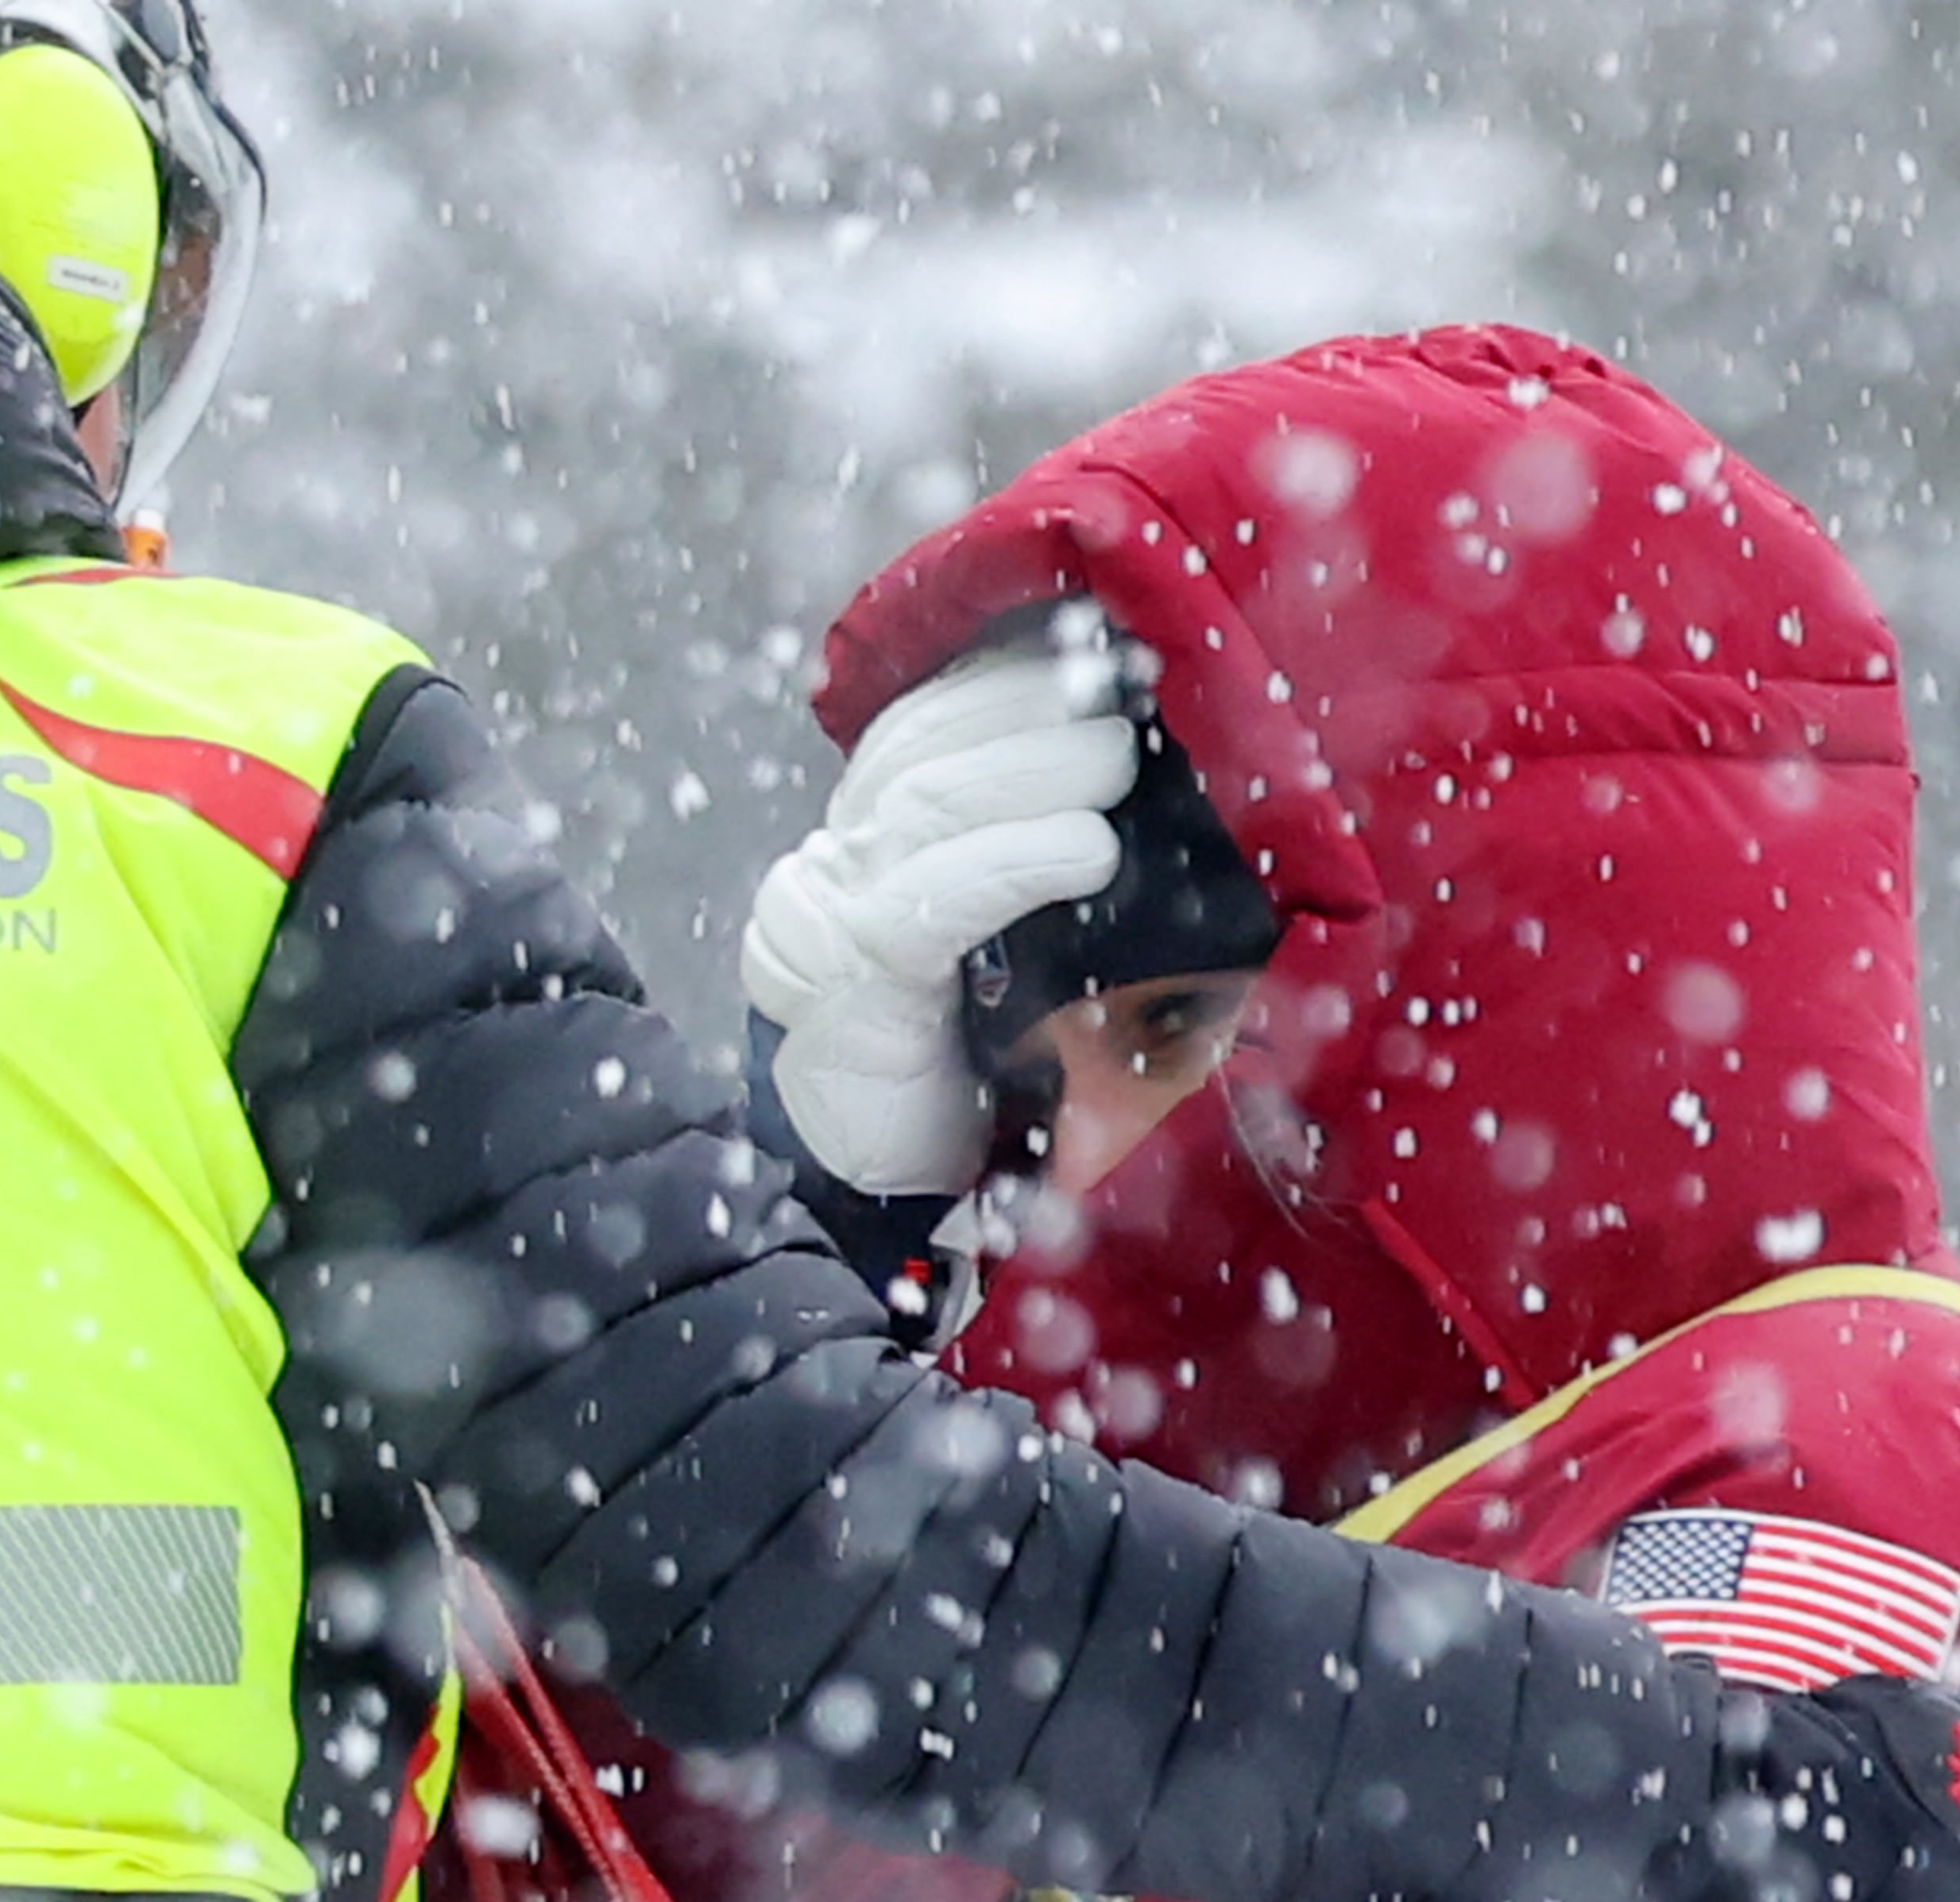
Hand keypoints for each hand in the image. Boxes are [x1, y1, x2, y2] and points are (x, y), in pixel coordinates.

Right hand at [745, 650, 1137, 1195]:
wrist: (897, 1195)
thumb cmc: (972, 1068)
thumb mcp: (1007, 945)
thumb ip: (1027, 857)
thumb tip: (1129, 759)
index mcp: (862, 848)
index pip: (917, 731)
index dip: (994, 683)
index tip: (1085, 649)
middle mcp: (832, 874)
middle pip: (920, 755)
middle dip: (1021, 715)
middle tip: (1119, 706)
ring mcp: (830, 930)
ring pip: (923, 808)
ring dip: (1031, 773)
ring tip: (1115, 760)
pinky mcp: (853, 997)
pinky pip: (930, 904)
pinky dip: (1012, 864)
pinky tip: (1083, 847)